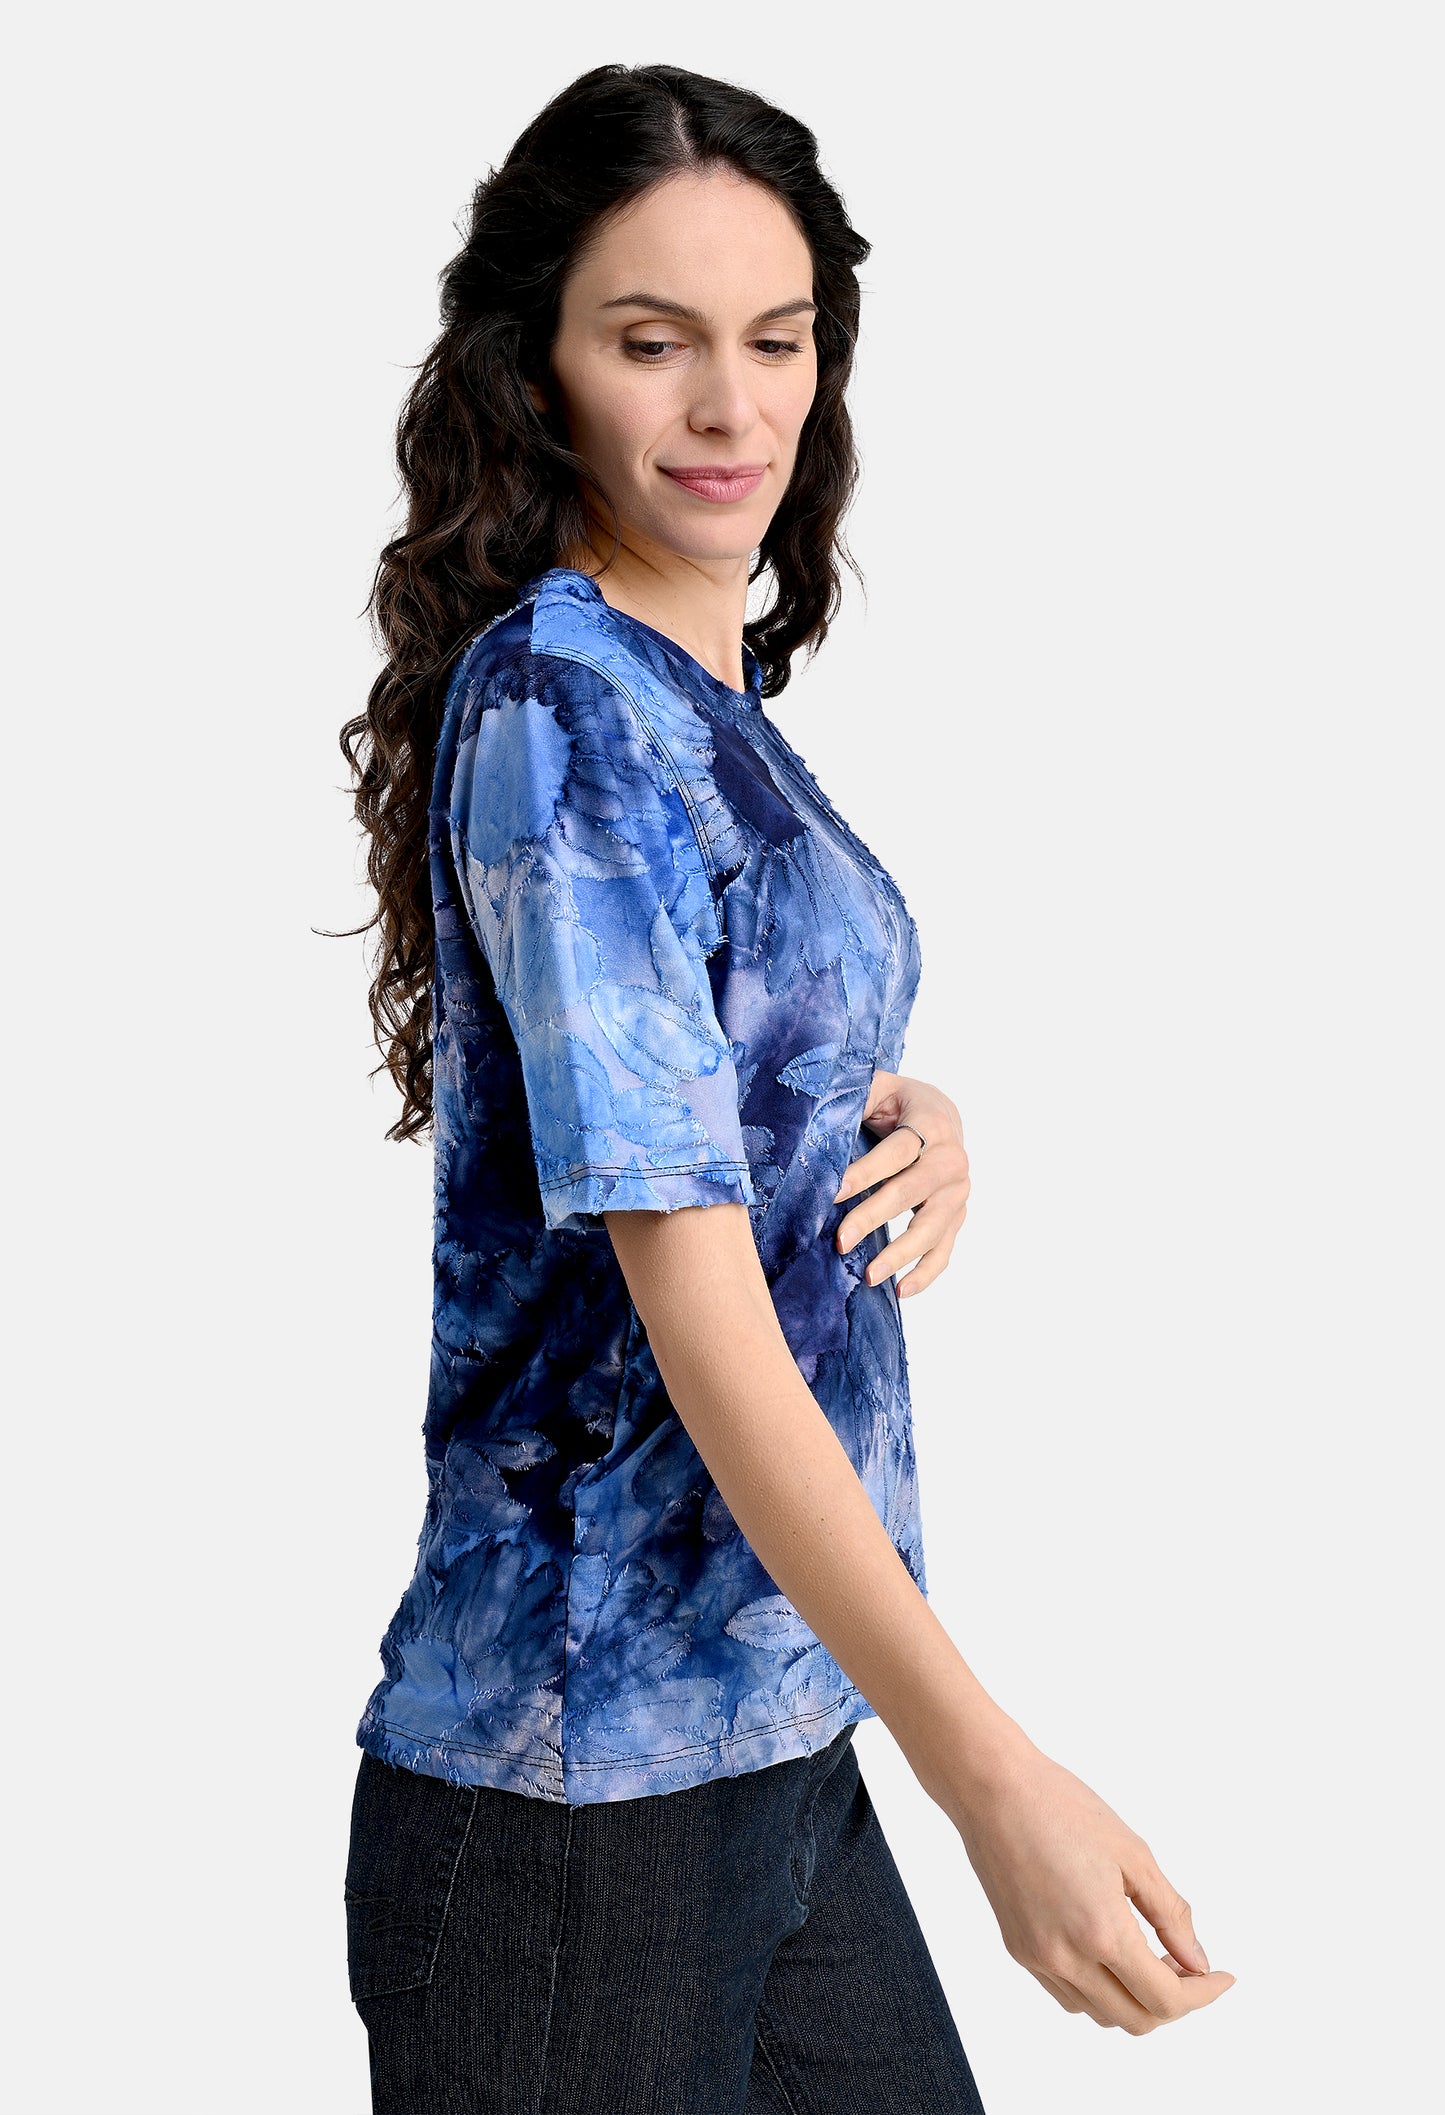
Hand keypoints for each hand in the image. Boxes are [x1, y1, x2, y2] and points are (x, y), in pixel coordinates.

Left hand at [832, 1069, 969, 1296]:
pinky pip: (944, 1249)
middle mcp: (951, 1159)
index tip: (833, 1192)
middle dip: (873, 1217)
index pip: (896, 1153)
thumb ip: (856, 1094)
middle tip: (841, 1240)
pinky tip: (901, 1290)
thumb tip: (817, 1112)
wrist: (942, 1112)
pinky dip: (926, 1273)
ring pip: (931, 1228)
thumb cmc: (900, 1101)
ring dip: (900, 1254)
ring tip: (869, 1276)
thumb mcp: (879, 1086)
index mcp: (932, 1124)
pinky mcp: (957, 1215)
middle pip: (911, 1193)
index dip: (865, 1172)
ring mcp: (958, 1191)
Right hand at [951, 1739, 1237, 2031]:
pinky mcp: (1018, 1950)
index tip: (1222, 1977)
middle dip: (1173, 2003)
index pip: (1166, 1999)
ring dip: (1135, 2000)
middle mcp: (1067, 1957)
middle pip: (1136, 2020)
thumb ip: (1170, 1914)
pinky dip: (1100, 1992)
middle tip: (1188, 1967)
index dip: (1203, 1995)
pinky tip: (1110, 1954)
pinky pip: (1069, 1996)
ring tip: (1150, 1957)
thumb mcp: (1132, 1853)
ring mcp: (1038, 1958)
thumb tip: (1197, 1962)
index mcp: (1102, 1931)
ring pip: (1101, 2015)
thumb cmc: (1061, 1806)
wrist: (993, 1788)